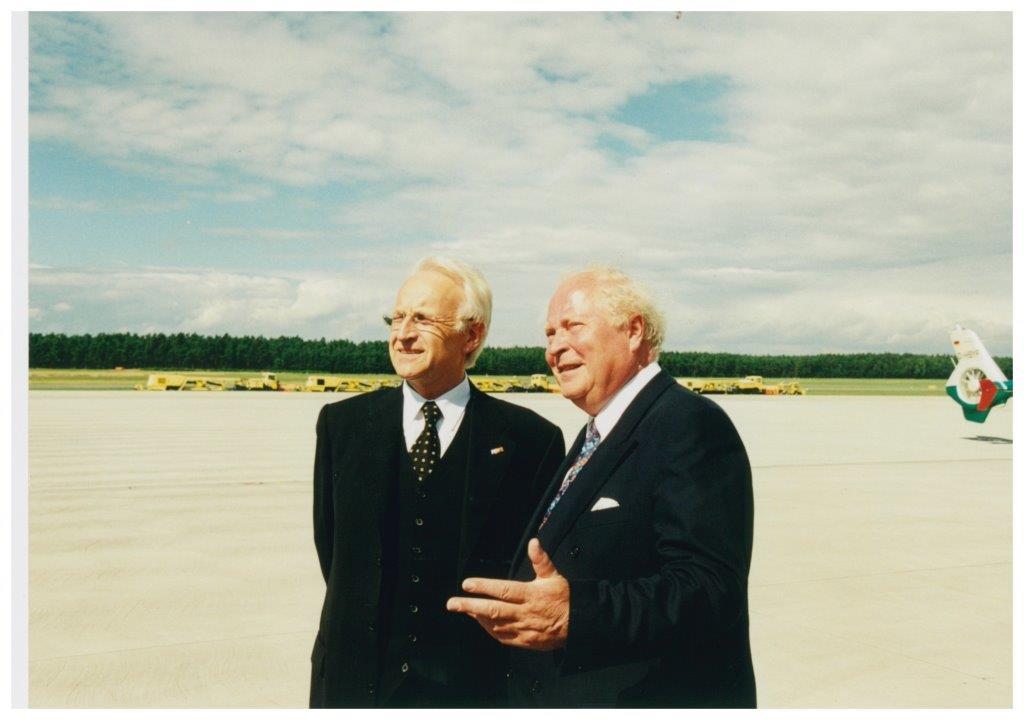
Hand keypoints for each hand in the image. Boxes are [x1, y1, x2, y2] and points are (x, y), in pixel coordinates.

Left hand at [446, 538, 568, 649]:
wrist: (577, 624)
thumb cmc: (563, 598)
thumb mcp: (553, 576)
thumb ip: (541, 560)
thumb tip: (533, 542)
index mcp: (531, 595)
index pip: (503, 590)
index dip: (484, 587)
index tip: (467, 584)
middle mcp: (524, 612)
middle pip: (493, 610)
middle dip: (470, 606)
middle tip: (452, 603)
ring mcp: (523, 628)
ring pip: (495, 625)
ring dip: (477, 617)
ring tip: (463, 610)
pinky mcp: (524, 641)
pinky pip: (502, 637)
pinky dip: (489, 630)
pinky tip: (480, 622)